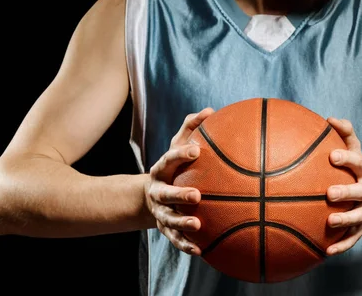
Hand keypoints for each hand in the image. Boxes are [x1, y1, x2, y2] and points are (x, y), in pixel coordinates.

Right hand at [144, 107, 214, 255]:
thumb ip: (191, 128)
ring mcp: (160, 212)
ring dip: (182, 224)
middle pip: (165, 194)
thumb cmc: (175, 166)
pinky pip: (175, 239)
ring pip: (168, 220)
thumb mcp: (179, 145)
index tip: (195, 150)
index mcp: (161, 170)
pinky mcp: (165, 229)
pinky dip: (186, 246)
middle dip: (179, 195)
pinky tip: (201, 251)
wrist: (151, 195)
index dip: (180, 155)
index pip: (168, 160)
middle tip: (197, 195)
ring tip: (198, 225)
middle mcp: (157, 192)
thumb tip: (210, 110)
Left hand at [325, 117, 361, 255]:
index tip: (332, 155)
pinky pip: (354, 238)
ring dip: (346, 220)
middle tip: (330, 192)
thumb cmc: (356, 169)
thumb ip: (344, 134)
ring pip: (360, 217)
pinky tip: (326, 251)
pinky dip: (342, 245)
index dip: (348, 158)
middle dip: (348, 191)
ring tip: (330, 222)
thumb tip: (329, 119)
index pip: (359, 161)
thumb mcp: (354, 150)